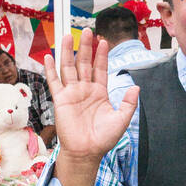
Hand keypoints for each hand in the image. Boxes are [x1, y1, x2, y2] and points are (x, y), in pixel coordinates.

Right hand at [44, 30, 138, 185]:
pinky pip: (54, 81)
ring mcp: (72, 93)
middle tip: (88, 32)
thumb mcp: (122, 119)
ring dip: (68, 52)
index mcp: (100, 93)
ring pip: (69, 68)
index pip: (100, 69)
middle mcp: (85, 90)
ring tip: (68, 36)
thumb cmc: (103, 139)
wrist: (87, 152)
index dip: (102, 55)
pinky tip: (49, 56)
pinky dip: (51, 69)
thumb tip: (136, 87)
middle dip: (86, 47)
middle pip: (85, 63)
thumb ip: (129, 103)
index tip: (103, 41)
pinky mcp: (60, 100)